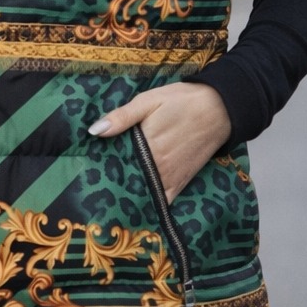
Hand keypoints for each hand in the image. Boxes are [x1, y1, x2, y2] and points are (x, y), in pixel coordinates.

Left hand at [87, 81, 231, 202]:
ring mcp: (171, 177)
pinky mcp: (182, 182)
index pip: (116, 165)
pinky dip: (151, 203)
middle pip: (128, 182)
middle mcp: (158, 167)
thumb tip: (94, 131)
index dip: (101, 170)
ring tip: (110, 198)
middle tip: (93, 188)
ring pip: (144, 194)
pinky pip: (164, 200)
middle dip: (112, 185)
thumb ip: (122, 117)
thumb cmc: (182, 101)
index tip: (86, 174)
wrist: (220, 108)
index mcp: (147, 146)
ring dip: (129, 195)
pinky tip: (138, 205)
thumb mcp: (149, 101)